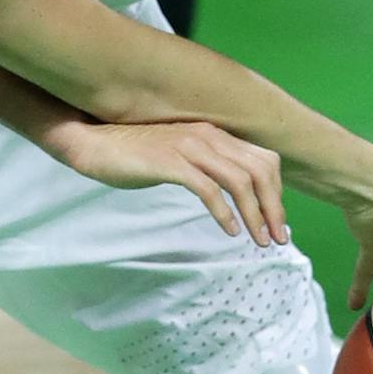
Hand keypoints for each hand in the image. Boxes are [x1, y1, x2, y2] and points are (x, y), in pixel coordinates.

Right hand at [56, 120, 289, 247]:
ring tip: (259, 240)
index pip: (264, 158)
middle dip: (274, 207)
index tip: (275, 219)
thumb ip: (206, 164)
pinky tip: (229, 231)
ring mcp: (189, 147)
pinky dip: (225, 213)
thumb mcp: (181, 154)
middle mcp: (207, 136)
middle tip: (278, 237)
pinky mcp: (171, 163)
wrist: (95, 144)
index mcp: (213, 133)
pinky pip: (208, 190)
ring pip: (239, 181)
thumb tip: (233, 190)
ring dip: (254, 214)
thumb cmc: (135, 153)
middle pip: (260, 170)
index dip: (277, 191)